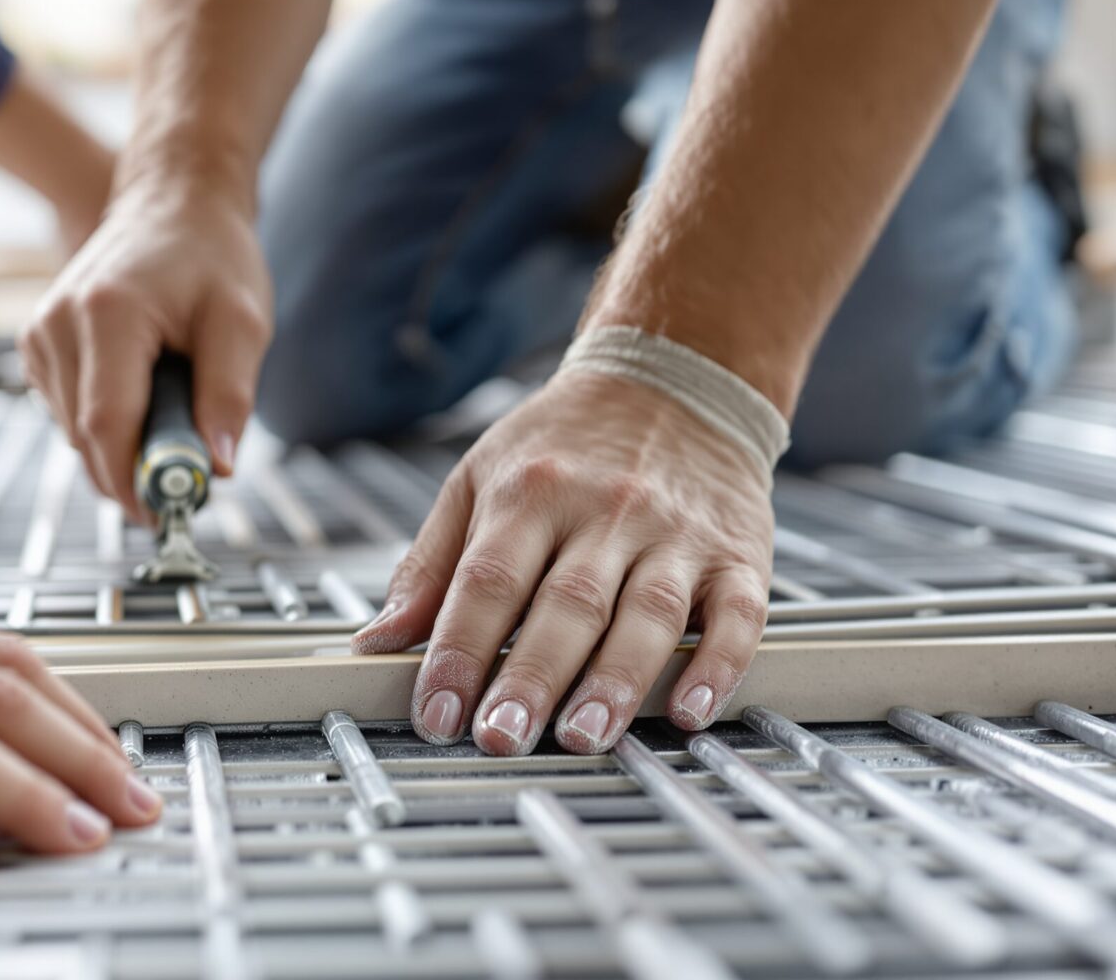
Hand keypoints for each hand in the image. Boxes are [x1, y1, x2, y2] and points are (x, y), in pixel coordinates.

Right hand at [19, 183, 271, 522]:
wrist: (174, 203)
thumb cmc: (210, 255)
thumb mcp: (242, 322)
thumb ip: (229, 397)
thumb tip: (215, 469)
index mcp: (107, 314)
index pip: (106, 427)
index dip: (134, 483)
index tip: (168, 515)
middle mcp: (58, 323)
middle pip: (85, 439)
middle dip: (135, 470)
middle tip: (189, 470)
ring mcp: (40, 334)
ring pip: (73, 433)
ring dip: (122, 444)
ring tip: (173, 407)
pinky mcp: (38, 345)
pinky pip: (67, 414)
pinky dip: (105, 421)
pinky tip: (142, 389)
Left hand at [351, 373, 773, 754]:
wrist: (671, 378)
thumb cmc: (562, 443)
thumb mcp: (477, 480)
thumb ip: (430, 567)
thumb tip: (378, 641)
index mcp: (529, 492)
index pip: (487, 582)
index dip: (459, 651)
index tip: (436, 713)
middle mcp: (604, 510)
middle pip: (567, 603)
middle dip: (531, 677)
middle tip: (501, 738)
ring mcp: (674, 533)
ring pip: (649, 613)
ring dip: (615, 681)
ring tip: (582, 736)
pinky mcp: (737, 553)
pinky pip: (736, 613)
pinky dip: (718, 663)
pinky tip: (690, 707)